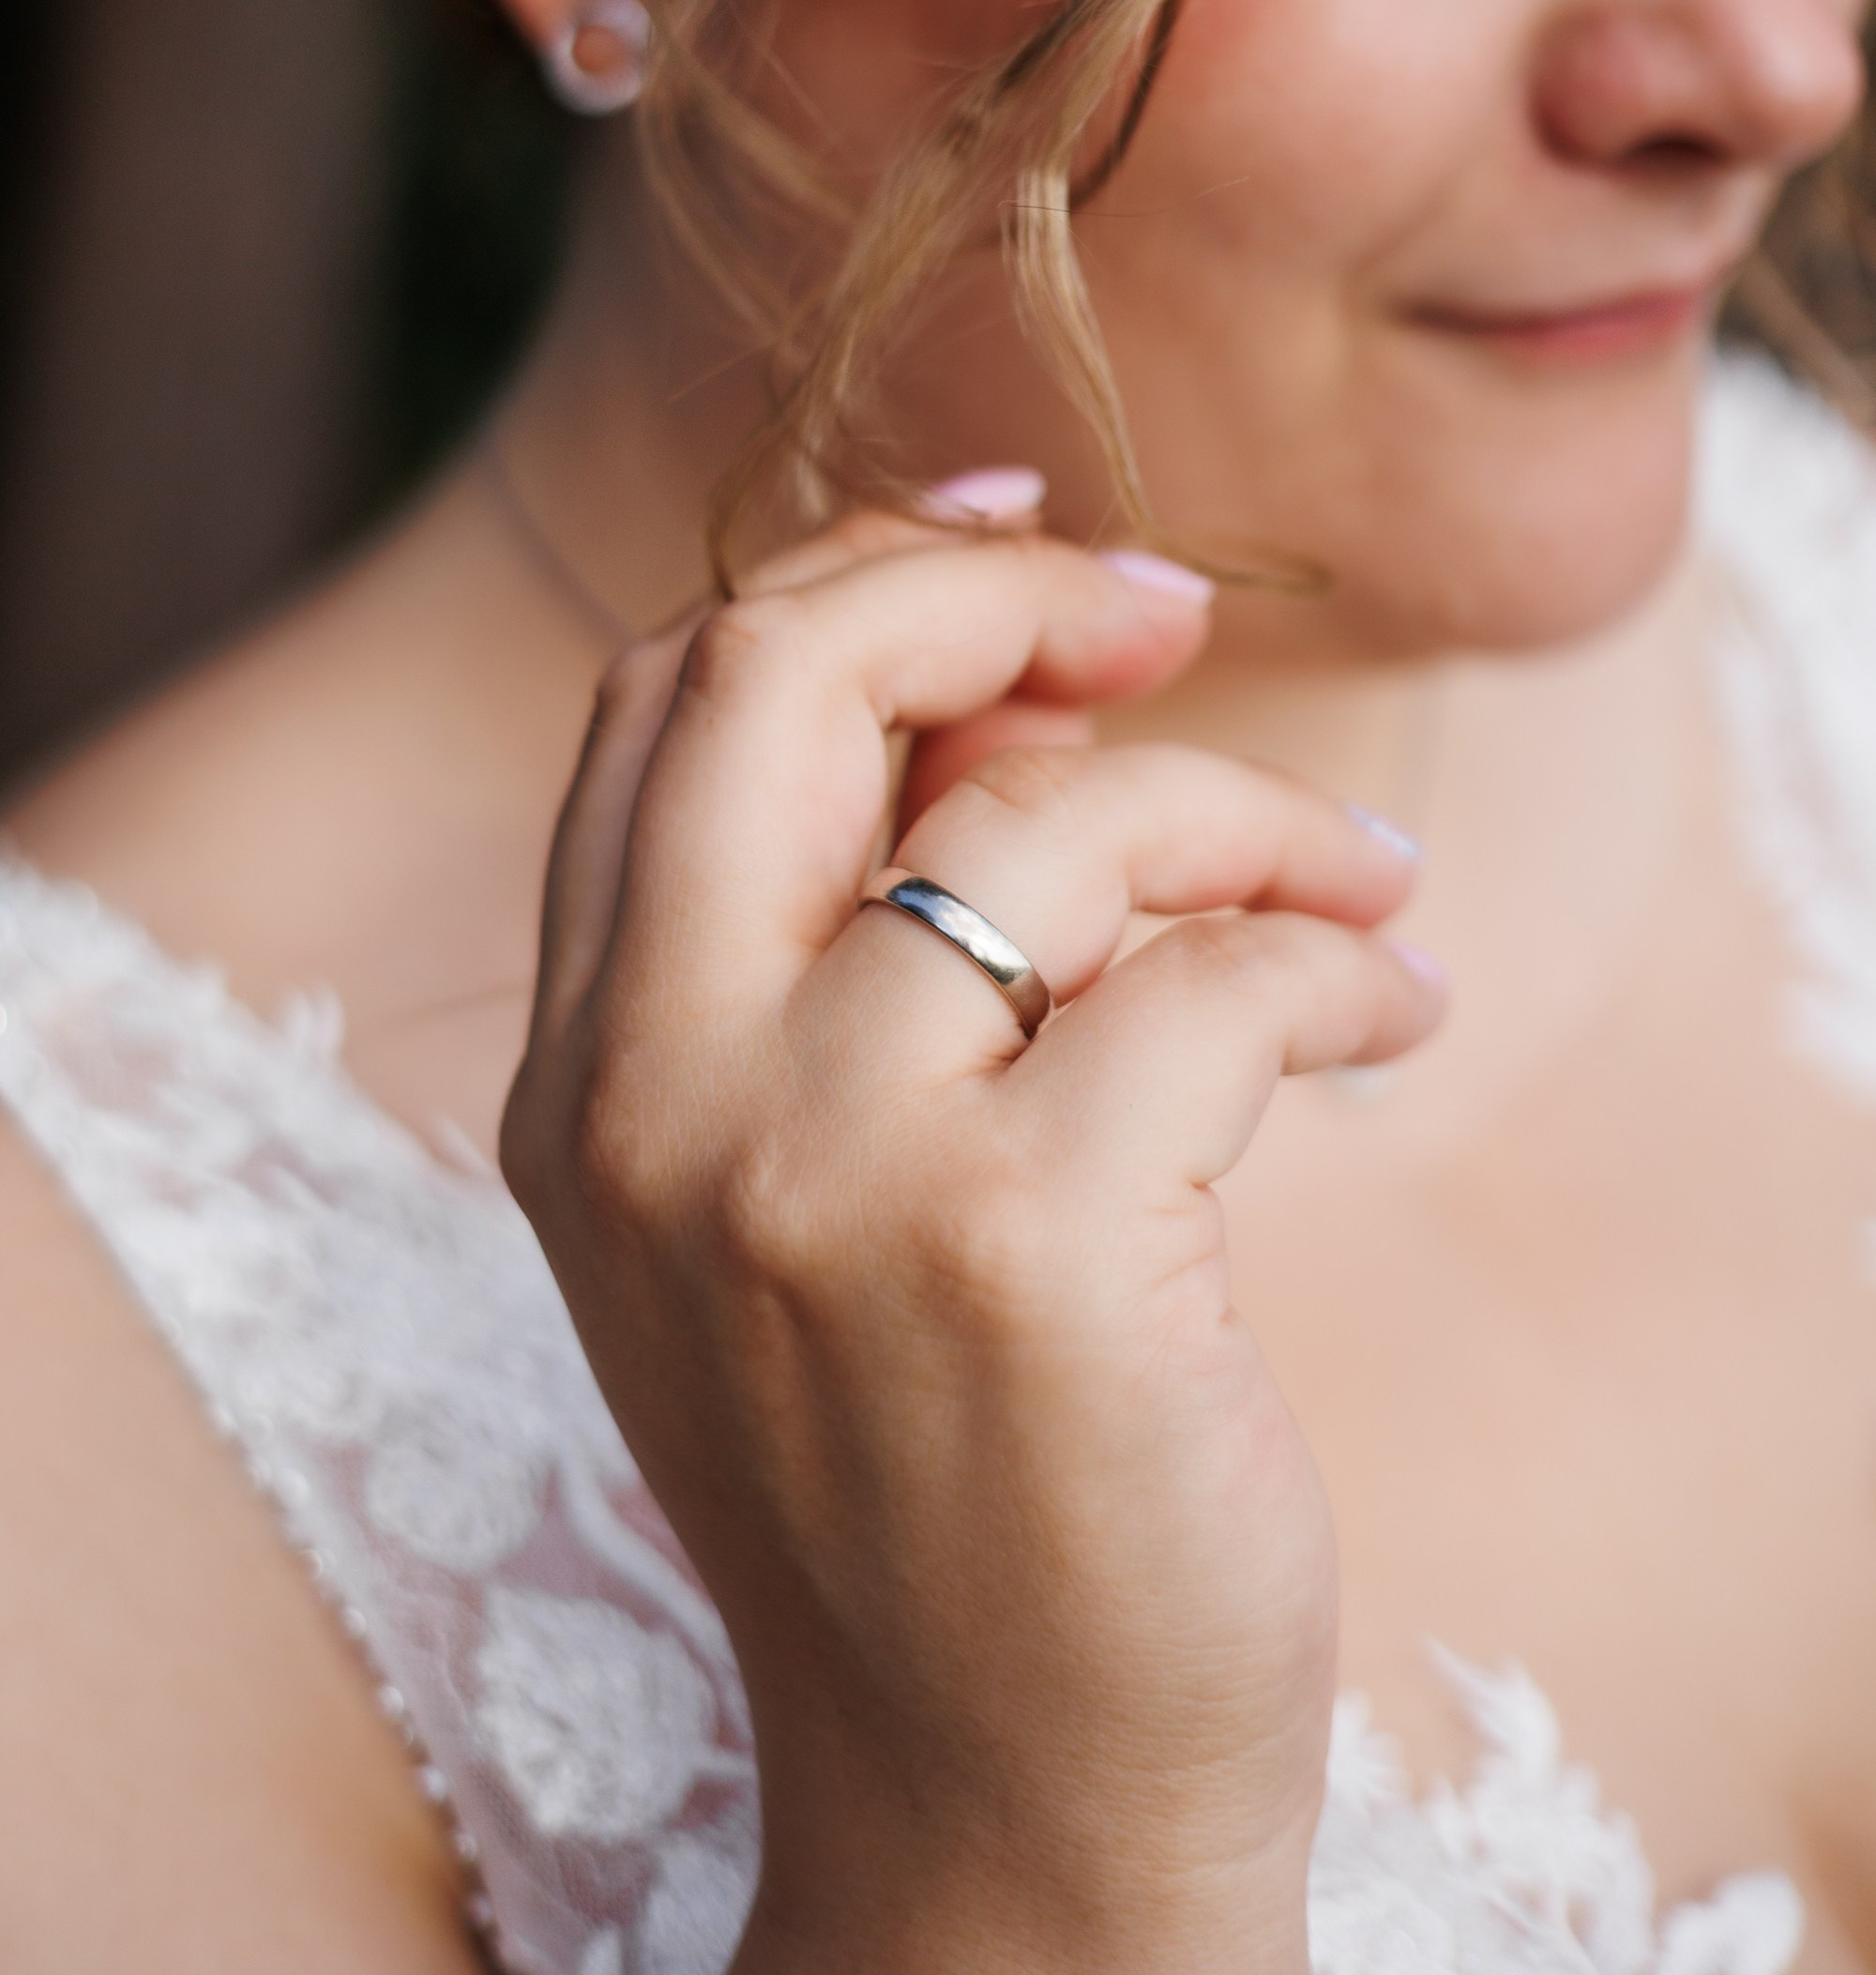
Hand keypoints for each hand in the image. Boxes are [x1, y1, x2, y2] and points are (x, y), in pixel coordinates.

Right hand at [501, 513, 1439, 1974]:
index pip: (660, 705)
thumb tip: (1020, 693)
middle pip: (773, 674)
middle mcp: (653, 1103)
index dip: (850, 580)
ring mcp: (819, 1176)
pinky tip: (1390, 1014)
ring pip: (1050, 816)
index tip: (1021, 553)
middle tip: (1159, 612)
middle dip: (989, 589)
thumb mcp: (814, 1199)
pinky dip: (1337, 959)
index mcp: (582, 1074)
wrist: (988, 1821)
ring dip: (1248, 809)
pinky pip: (1216, 983)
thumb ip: (862, 937)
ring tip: (1359, 885)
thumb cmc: (933, 1481)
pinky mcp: (1022, 1256)